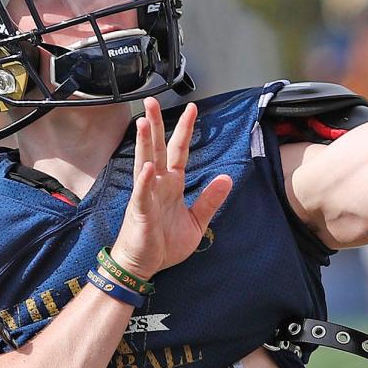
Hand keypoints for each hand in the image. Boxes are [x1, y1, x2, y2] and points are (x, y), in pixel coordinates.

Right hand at [110, 98, 232, 279]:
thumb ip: (210, 199)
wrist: (144, 266)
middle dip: (155, 124)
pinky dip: (145, 181)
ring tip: (143, 122)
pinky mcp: (141, 213)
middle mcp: (157, 185)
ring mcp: (147, 196)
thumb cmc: (163, 244)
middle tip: (151, 100)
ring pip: (145, 163)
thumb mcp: (196, 221)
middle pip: (157, 149)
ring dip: (144, 143)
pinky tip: (147, 168)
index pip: (179, 151)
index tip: (192, 109)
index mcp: (172, 185)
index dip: (185, 131)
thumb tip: (226, 178)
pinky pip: (143, 194)